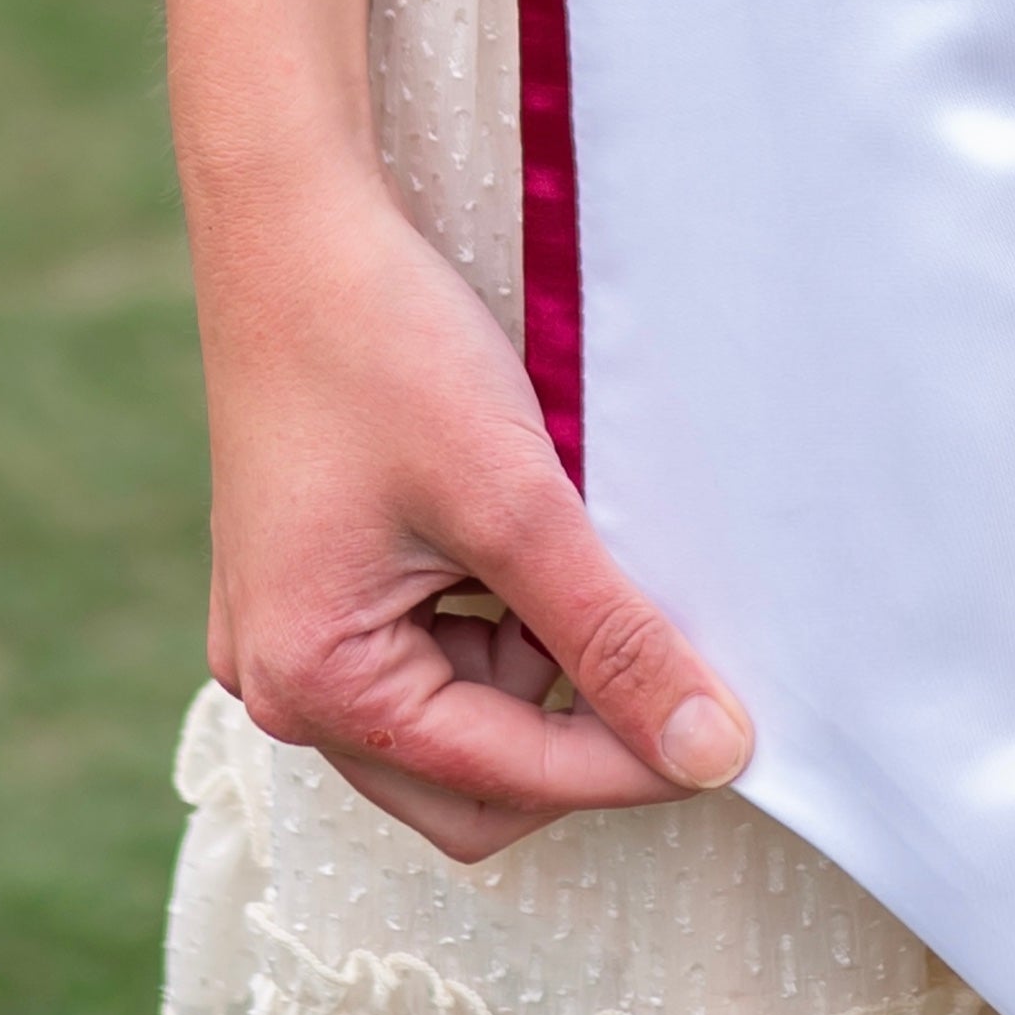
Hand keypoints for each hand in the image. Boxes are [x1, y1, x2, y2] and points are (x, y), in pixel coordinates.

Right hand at [196, 158, 753, 862]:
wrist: (294, 228)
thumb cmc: (386, 350)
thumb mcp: (518, 500)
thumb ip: (613, 636)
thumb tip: (711, 750)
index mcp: (314, 683)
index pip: (505, 780)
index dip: (628, 763)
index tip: (732, 735)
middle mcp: (282, 687)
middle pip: (468, 786)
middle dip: (574, 736)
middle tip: (671, 663)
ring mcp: (287, 641)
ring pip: (452, 720)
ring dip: (538, 671)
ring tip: (589, 560)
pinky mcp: (309, 591)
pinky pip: (422, 656)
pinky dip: (496, 625)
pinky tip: (536, 543)